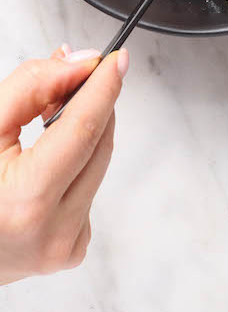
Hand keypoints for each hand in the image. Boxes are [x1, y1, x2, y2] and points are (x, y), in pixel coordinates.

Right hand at [0, 45, 127, 283]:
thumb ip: (31, 88)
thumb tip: (80, 64)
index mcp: (26, 202)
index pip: (83, 130)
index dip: (103, 88)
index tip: (117, 60)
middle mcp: (52, 233)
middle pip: (98, 145)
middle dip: (92, 104)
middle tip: (75, 77)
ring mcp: (63, 247)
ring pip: (98, 167)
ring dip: (84, 134)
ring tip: (47, 119)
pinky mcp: (70, 252)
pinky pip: (88, 192)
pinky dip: (76, 167)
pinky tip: (47, 161)